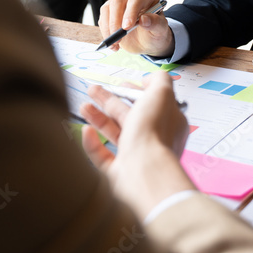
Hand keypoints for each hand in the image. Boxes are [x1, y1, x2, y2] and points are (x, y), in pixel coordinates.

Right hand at [81, 72, 193, 217]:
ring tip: (83, 106)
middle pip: (129, 116)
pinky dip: (93, 144)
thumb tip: (150, 78)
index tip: (121, 84)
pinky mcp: (120, 174)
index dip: (136, 92)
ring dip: (99, 118)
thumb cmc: (154, 133)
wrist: (144, 172)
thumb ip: (159, 80)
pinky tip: (86, 131)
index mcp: (168, 123)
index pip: (151, 104)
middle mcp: (154, 140)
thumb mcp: (162, 94)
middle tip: (93, 90)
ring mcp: (137, 157)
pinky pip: (103, 157)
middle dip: (110, 101)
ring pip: (115, 134)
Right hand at [99, 0, 174, 57]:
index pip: (136, 0)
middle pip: (117, 2)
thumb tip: (144, 19)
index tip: (126, 27)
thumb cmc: (156, 31)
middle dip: (115, 21)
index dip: (130, 13)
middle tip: (118, 38)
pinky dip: (105, 33)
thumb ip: (155, 23)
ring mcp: (119, 2)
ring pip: (106, 9)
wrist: (148, 40)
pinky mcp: (109, 11)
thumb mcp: (160, 30)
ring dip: (108, 28)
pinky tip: (114, 45)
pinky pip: (103, 19)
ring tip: (116, 44)